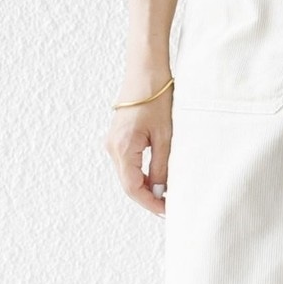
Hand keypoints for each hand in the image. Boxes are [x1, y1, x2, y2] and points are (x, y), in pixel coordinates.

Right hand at [104, 70, 172, 215]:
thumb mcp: (165, 137)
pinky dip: (141, 175)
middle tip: (169, 208)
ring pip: (128, 176)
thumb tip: (161, 192)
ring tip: (166, 196)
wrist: (145, 72)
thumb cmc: (157, 99)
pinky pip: (128, 165)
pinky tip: (157, 179)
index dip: (150, 203)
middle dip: (148, 198)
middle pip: (128, 185)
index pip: (133, 188)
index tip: (167, 211)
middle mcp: (112, 148)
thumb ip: (161, 167)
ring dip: (145, 188)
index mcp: (122, 148)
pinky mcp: (118, 138)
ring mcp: (112, 143)